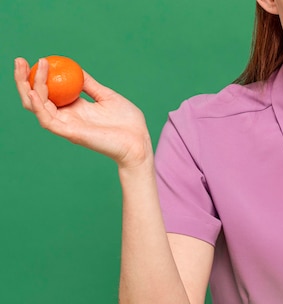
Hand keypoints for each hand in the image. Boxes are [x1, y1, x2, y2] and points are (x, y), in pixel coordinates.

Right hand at [15, 57, 151, 168]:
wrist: (139, 142)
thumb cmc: (128, 123)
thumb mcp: (107, 96)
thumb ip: (90, 85)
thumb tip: (76, 69)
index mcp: (75, 108)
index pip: (49, 92)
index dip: (38, 77)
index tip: (36, 59)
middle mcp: (67, 117)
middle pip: (36, 98)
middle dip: (24, 79)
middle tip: (20, 60)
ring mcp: (67, 125)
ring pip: (37, 107)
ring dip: (28, 86)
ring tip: (28, 68)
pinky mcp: (71, 133)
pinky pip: (48, 120)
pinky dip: (38, 105)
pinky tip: (33, 91)